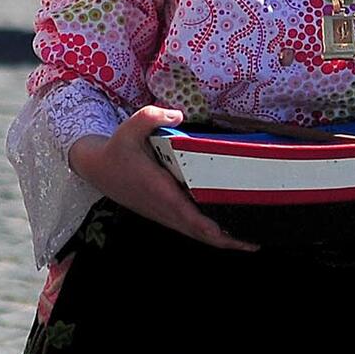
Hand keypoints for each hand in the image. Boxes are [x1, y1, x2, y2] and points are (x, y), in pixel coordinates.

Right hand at [68, 105, 258, 251]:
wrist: (97, 168)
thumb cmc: (117, 150)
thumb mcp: (129, 129)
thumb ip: (150, 116)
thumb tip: (178, 112)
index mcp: (161, 192)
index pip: (192, 219)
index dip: (216, 231)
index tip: (238, 235)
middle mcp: (165, 209)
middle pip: (201, 234)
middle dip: (228, 241)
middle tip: (256, 240)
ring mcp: (164, 214)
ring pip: (196, 234)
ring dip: (221, 239)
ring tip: (248, 237)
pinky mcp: (164, 214)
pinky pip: (190, 229)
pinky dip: (209, 233)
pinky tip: (224, 228)